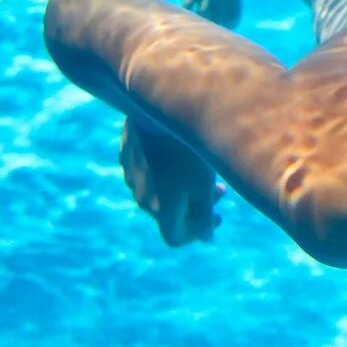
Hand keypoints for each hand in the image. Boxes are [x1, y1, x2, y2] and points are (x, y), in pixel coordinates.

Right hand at [119, 118, 226, 245]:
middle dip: (196, 208)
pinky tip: (180, 153)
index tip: (218, 216)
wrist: (157, 109)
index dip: (199, 233)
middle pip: (169, 215)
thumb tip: (207, 237)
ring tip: (202, 169)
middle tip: (220, 191)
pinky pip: (148, 172)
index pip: (177, 237)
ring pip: (159, 193)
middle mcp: (142, 199)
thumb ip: (205, 213)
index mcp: (161, 210)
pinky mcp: (126, 157)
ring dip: (181, 189)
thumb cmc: (187, 148)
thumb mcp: (204, 182)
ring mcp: (131, 177)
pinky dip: (166, 172)